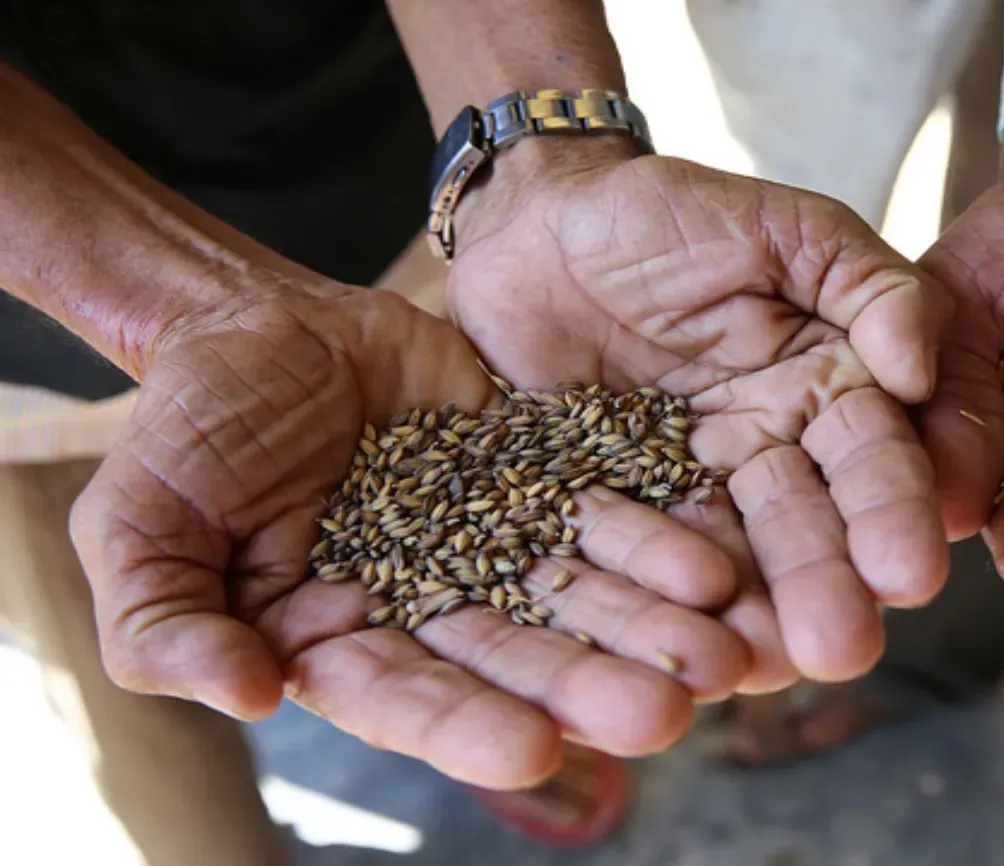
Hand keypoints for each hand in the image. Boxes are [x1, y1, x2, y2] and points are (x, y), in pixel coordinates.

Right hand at [69, 276, 753, 788]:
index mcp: (339, 644)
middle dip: (588, 685)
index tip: (532, 749)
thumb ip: (167, 618)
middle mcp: (431, 609)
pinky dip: (652, 536)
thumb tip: (243, 697)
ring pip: (577, 592)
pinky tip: (713, 559)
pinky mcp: (538, 476)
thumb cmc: (188, 425)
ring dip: (645, 625)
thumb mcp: (138, 520)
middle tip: (666, 712)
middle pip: (516, 658)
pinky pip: (600, 508)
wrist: (259, 321)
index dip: (464, 727)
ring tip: (719, 650)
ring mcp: (492, 541)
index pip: (404, 699)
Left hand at [444, 138, 953, 688]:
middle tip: (841, 648)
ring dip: (745, 619)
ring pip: (723, 563)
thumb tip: (917, 366)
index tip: (909, 571)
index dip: (889, 513)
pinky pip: (626, 562)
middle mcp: (764, 451)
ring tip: (754, 671)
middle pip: (801, 528)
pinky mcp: (605, 508)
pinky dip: (645, 606)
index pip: (868, 456)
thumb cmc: (664, 211)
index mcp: (823, 387)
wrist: (534, 219)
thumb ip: (863, 280)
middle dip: (825, 588)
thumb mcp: (780, 225)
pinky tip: (662, 653)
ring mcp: (683, 488)